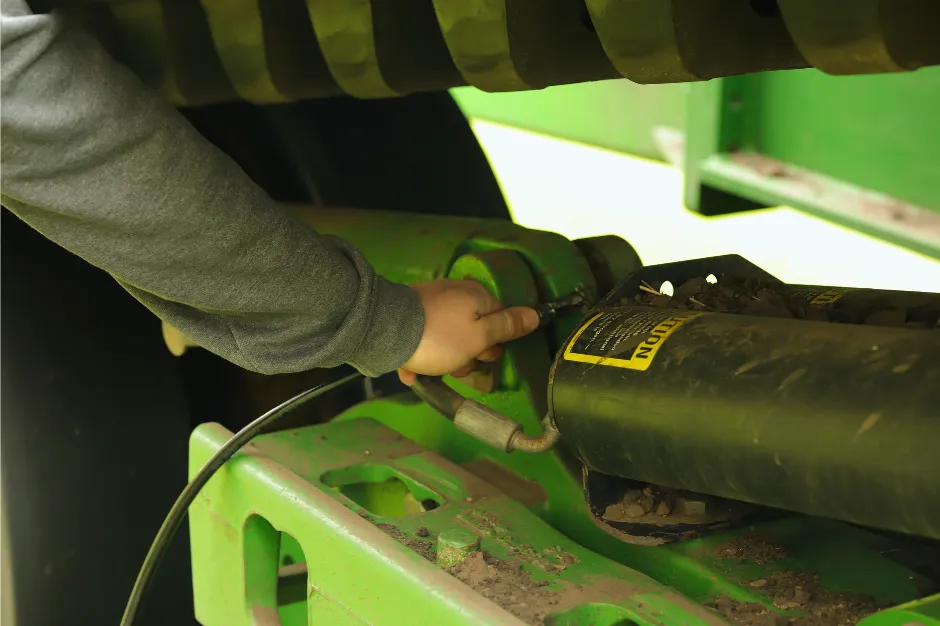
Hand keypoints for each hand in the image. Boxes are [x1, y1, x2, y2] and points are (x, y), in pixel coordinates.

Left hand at [398, 280, 539, 384]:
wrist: (384, 330)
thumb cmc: (437, 337)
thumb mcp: (479, 337)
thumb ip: (506, 326)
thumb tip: (535, 314)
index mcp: (477, 296)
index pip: (500, 319)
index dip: (494, 343)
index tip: (482, 358)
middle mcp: (456, 293)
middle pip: (474, 328)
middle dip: (467, 352)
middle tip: (454, 364)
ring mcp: (431, 301)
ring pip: (449, 335)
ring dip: (442, 357)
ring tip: (428, 368)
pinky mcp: (411, 312)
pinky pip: (425, 336)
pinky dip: (422, 353)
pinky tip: (412, 368)